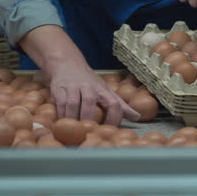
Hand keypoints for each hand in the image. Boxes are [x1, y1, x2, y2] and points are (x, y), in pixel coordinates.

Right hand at [20, 25, 139, 124]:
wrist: (66, 64)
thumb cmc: (89, 82)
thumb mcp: (106, 90)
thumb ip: (120, 105)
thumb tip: (137, 117)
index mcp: (102, 90)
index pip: (113, 103)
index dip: (114, 117)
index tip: (111, 128)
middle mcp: (88, 87)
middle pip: (90, 103)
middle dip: (89, 118)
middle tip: (89, 131)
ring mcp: (72, 87)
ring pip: (72, 104)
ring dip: (73, 118)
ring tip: (75, 130)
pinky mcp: (59, 89)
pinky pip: (60, 104)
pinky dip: (61, 115)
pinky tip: (63, 123)